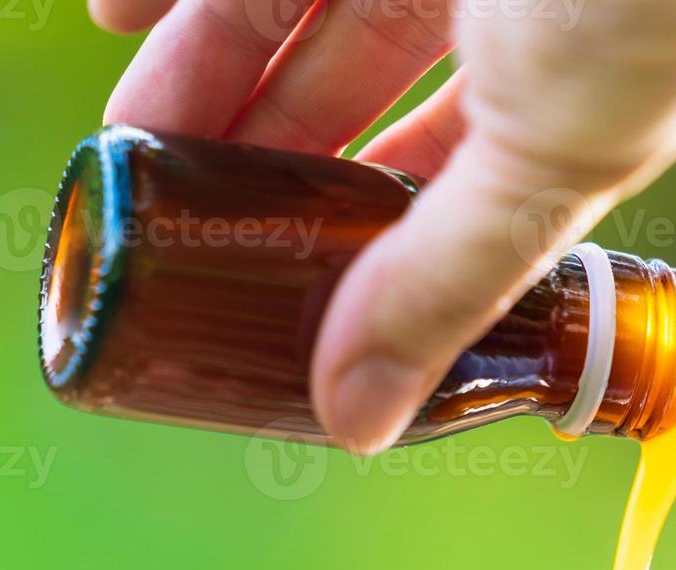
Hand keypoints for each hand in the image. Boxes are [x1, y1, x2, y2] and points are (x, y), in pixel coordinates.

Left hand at [94, 0, 675, 451]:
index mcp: (559, 88)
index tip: (286, 288)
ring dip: (204, 62)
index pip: (444, 177)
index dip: (363, 234)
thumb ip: (450, 281)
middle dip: (263, 153)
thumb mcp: (555, 156)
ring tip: (133, 134)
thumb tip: (361, 421)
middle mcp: (498, 5)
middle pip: (351, 84)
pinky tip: (116, 10)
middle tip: (181, 219)